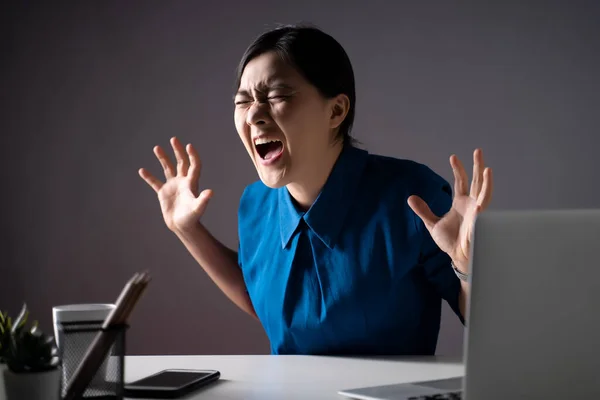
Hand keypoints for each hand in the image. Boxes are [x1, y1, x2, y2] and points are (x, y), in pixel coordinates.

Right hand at [139, 137, 212, 233]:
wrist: (182, 226)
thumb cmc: (192, 218)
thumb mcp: (198, 208)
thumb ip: (203, 200)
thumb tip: (211, 192)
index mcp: (192, 183)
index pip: (194, 165)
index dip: (192, 155)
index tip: (188, 145)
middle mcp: (183, 182)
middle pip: (181, 162)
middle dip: (178, 151)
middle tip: (173, 139)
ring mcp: (173, 186)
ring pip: (168, 168)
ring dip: (163, 158)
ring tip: (157, 147)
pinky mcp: (163, 193)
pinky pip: (155, 182)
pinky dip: (149, 177)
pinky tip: (142, 170)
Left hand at [408, 149, 492, 272]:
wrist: (457, 257)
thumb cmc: (449, 241)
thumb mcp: (432, 223)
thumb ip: (423, 210)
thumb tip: (410, 197)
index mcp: (460, 203)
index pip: (461, 182)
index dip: (458, 169)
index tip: (453, 156)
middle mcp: (470, 204)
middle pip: (476, 181)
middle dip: (477, 166)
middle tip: (478, 150)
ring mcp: (477, 211)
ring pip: (484, 191)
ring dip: (486, 180)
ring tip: (487, 168)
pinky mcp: (479, 221)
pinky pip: (483, 207)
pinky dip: (484, 198)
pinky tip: (484, 187)